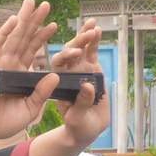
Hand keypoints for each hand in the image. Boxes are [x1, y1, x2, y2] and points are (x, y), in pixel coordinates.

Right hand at [0, 0, 59, 143]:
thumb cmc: (5, 121)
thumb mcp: (31, 107)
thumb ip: (42, 92)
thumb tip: (55, 74)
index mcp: (21, 74)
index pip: (34, 50)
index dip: (42, 36)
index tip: (54, 24)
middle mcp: (11, 65)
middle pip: (25, 38)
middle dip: (35, 21)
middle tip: (45, 4)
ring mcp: (0, 63)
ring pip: (14, 36)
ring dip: (23, 19)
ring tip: (32, 3)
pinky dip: (5, 31)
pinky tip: (14, 19)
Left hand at [52, 18, 108, 148]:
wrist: (87, 129)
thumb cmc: (77, 126)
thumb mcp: (76, 118)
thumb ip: (81, 103)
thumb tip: (87, 86)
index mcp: (57, 84)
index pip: (57, 66)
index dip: (65, 57)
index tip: (75, 54)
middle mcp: (66, 73)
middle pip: (68, 52)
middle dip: (77, 42)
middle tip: (87, 34)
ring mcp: (78, 69)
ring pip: (80, 49)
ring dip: (85, 36)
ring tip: (93, 26)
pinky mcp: (90, 68)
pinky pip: (91, 52)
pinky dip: (94, 42)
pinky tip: (98, 30)